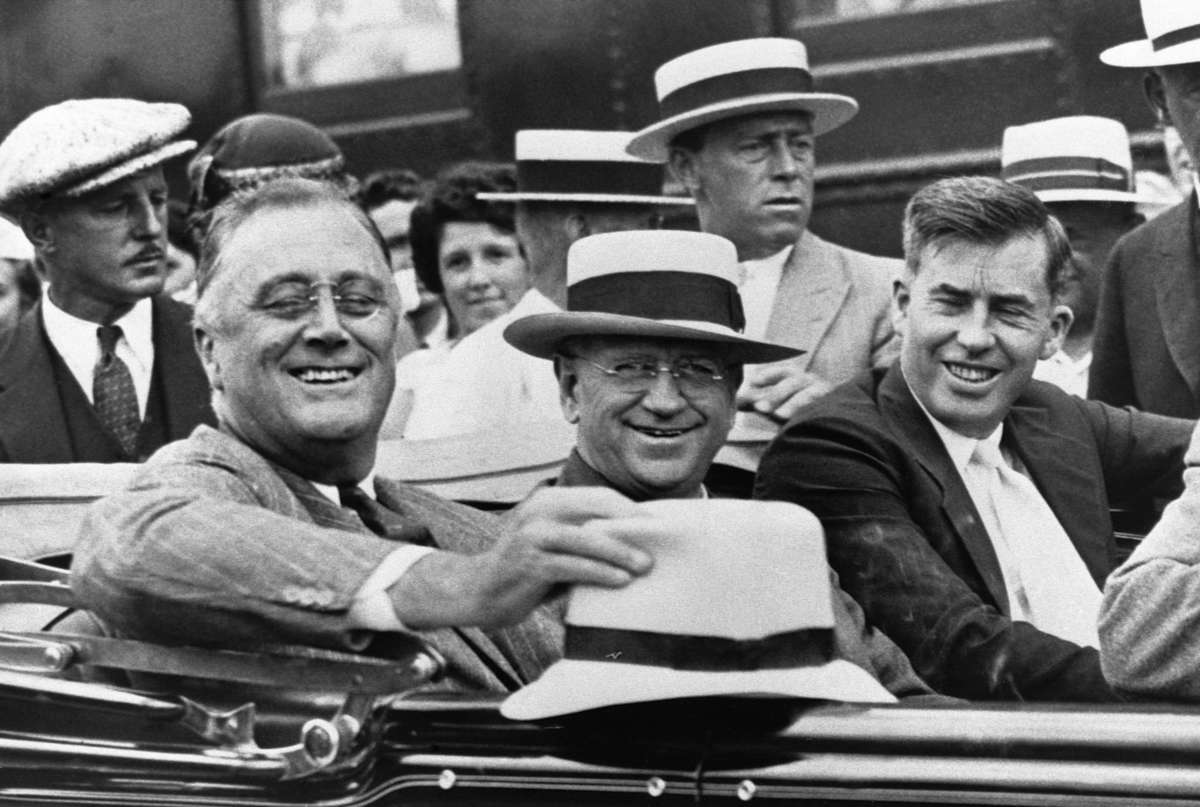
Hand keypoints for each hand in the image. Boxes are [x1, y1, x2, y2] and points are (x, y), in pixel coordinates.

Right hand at [390, 486, 653, 628]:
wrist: (478, 591)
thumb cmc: (527, 570)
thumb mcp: (556, 545)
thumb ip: (585, 538)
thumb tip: (636, 543)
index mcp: (549, 500)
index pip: (599, 497)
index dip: (630, 510)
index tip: (659, 527)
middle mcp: (540, 510)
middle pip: (597, 509)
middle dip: (632, 527)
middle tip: (660, 545)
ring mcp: (532, 535)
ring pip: (587, 539)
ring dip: (621, 553)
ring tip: (646, 566)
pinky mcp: (529, 562)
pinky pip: (572, 565)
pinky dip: (600, 573)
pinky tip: (620, 580)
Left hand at [736, 361, 833, 422]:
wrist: (825, 423)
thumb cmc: (795, 409)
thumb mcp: (775, 404)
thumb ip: (757, 400)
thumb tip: (735, 401)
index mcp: (796, 378)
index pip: (783, 371)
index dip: (770, 375)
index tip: (754, 382)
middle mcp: (810, 382)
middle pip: (793, 382)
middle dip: (776, 394)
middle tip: (760, 407)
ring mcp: (823, 393)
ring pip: (808, 395)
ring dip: (792, 404)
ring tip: (779, 415)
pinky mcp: (832, 407)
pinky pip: (822, 408)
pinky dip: (810, 413)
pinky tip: (800, 421)